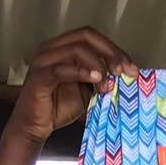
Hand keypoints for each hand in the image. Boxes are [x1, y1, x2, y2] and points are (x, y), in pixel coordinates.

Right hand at [6, 27, 133, 149]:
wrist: (34, 127)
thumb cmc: (58, 108)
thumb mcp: (87, 90)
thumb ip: (101, 78)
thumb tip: (126, 74)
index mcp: (63, 47)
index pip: (91, 36)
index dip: (114, 48)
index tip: (131, 68)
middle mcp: (52, 47)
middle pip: (86, 36)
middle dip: (110, 52)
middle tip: (124, 71)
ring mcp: (44, 60)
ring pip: (77, 49)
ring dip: (98, 65)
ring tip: (107, 84)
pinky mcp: (39, 76)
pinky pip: (62, 69)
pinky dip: (81, 72)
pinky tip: (96, 79)